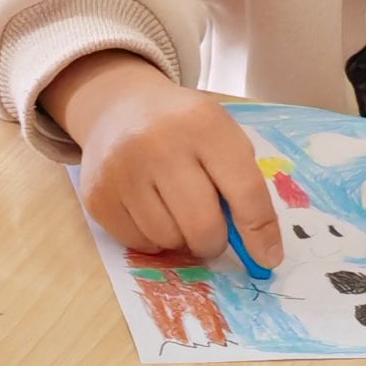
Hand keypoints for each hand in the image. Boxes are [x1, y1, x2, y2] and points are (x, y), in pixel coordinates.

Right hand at [48, 51, 283, 267]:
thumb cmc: (184, 129)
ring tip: (174, 209)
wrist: (118, 107)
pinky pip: (138, 244)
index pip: (245, 189)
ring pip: (169, 240)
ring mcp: (123, 170)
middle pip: (203, 225)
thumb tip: (259, 249)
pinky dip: (152, 239)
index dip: (261, 231)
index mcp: (204, 125)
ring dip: (180, 238)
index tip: (267, 257)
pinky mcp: (98, 196)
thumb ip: (243, 185)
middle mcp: (160, 144)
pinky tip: (149, 210)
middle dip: (214, 242)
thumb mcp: (221, 136)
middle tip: (212, 235)